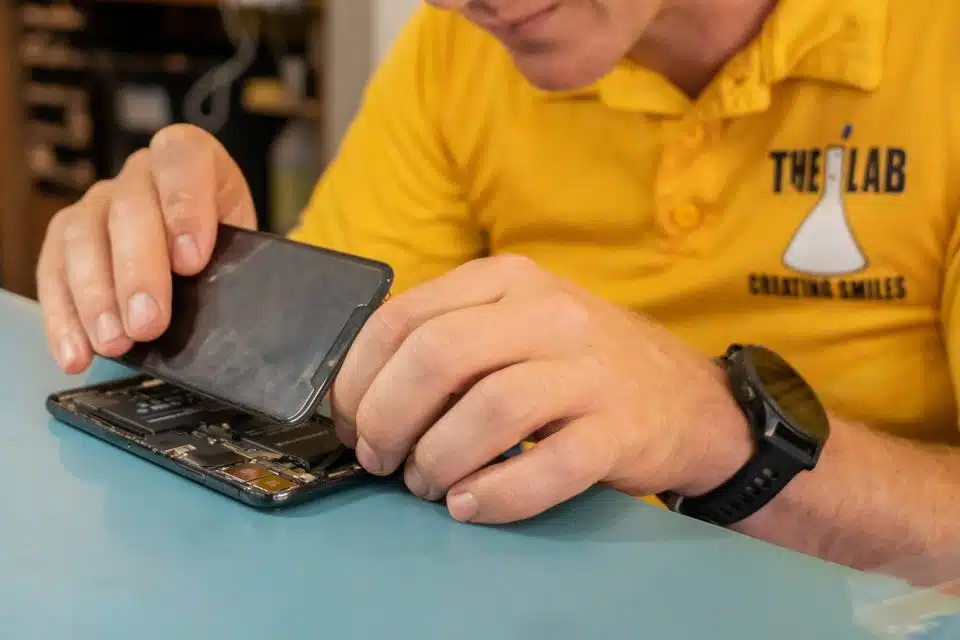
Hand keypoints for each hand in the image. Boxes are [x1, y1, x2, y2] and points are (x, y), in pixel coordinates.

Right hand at [36, 124, 256, 373]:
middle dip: (138, 271)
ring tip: (116, 343)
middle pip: (129, 208)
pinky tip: (78, 352)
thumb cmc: (228, 250)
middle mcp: (141, 175)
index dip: (185, 205)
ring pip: (82, 237)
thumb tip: (244, 312)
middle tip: (149, 323)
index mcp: (192, 159)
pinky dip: (64, 318)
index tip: (192, 261)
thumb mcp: (246, 248)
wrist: (206, 259)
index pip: (184, 159)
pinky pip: (53, 272)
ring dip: (97, 299)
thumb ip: (243, 265)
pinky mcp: (67, 239)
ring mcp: (99, 203)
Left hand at [332, 255, 752, 523]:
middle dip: (387, 418)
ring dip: (437, 460)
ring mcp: (590, 370)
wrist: (689, 399)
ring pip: (489, 410)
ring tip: (426, 484)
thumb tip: (363, 393)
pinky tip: (470, 505)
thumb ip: (450, 336)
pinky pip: (546, 467)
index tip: (349, 419)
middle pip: (438, 358)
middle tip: (380, 458)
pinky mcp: (620, 430)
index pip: (405, 316)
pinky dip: (495, 495)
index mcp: (509, 279)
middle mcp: (550, 313)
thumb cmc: (581, 365)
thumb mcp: (518, 322)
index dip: (359, 376)